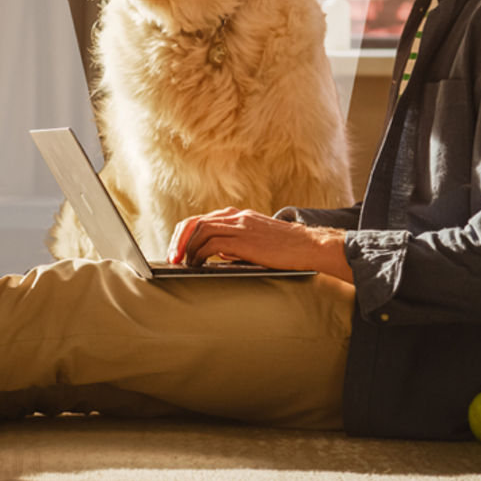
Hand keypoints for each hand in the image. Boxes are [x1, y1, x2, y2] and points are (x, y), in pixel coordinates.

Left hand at [167, 208, 353, 281]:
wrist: (307, 246)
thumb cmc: (284, 250)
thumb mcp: (255, 242)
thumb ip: (235, 244)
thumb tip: (214, 255)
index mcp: (237, 216)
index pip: (201, 220)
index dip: (185, 234)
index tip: (177, 250)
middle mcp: (236, 216)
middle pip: (195, 222)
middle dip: (179, 240)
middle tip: (172, 257)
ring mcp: (239, 226)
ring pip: (200, 230)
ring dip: (186, 248)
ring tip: (181, 263)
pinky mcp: (244, 239)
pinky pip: (212, 244)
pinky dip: (200, 254)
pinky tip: (197, 265)